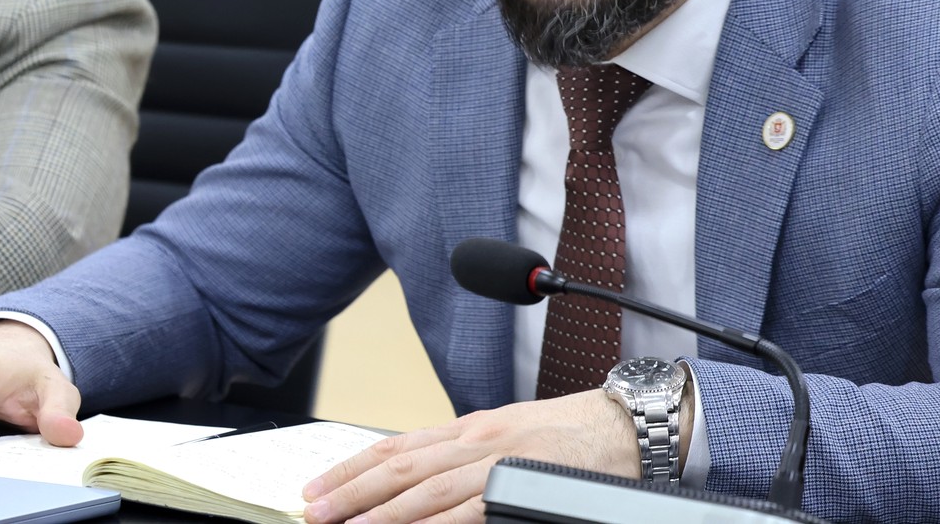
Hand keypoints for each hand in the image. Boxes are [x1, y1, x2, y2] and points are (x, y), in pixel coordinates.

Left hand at [301, 392, 636, 523]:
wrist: (626, 425)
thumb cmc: (570, 435)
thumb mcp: (506, 433)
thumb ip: (463, 453)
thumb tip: (418, 479)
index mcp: (467, 429)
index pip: (395, 446)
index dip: (351, 468)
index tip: (317, 487)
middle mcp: (475, 440)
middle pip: (399, 466)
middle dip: (351, 490)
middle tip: (313, 509)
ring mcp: (498, 462)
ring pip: (427, 488)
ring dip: (383, 511)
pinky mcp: (524, 483)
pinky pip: (473, 508)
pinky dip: (437, 522)